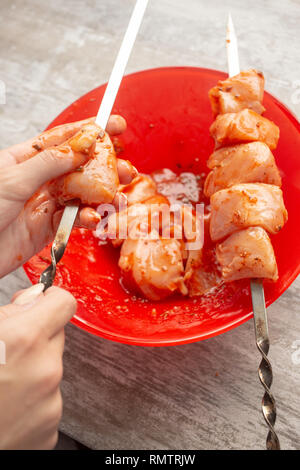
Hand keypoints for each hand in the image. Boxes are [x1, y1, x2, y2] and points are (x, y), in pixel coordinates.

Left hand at [0, 115, 135, 277]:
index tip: (113, 124)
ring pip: (82, 194)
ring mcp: (45, 203)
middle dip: (104, 166)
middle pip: (78, 166)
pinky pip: (76, 219)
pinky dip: (89, 219)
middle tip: (125, 168)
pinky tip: (95, 219)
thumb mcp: (14, 180)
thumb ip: (50, 163)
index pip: (62, 138)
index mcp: (24, 159)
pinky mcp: (49, 227)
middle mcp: (37, 179)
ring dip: (103, 196)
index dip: (89, 130)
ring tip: (118, 197)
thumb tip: (82, 144)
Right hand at [0, 284, 75, 449]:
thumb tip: (35, 297)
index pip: (64, 303)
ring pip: (51, 369)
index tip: (39, 306)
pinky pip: (48, 400)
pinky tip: (5, 407)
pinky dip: (31, 400)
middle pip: (57, 336)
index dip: (50, 301)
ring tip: (0, 384)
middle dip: (35, 338)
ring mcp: (50, 403)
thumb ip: (10, 310)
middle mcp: (46, 370)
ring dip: (32, 370)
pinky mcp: (49, 428)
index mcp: (26, 339)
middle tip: (5, 352)